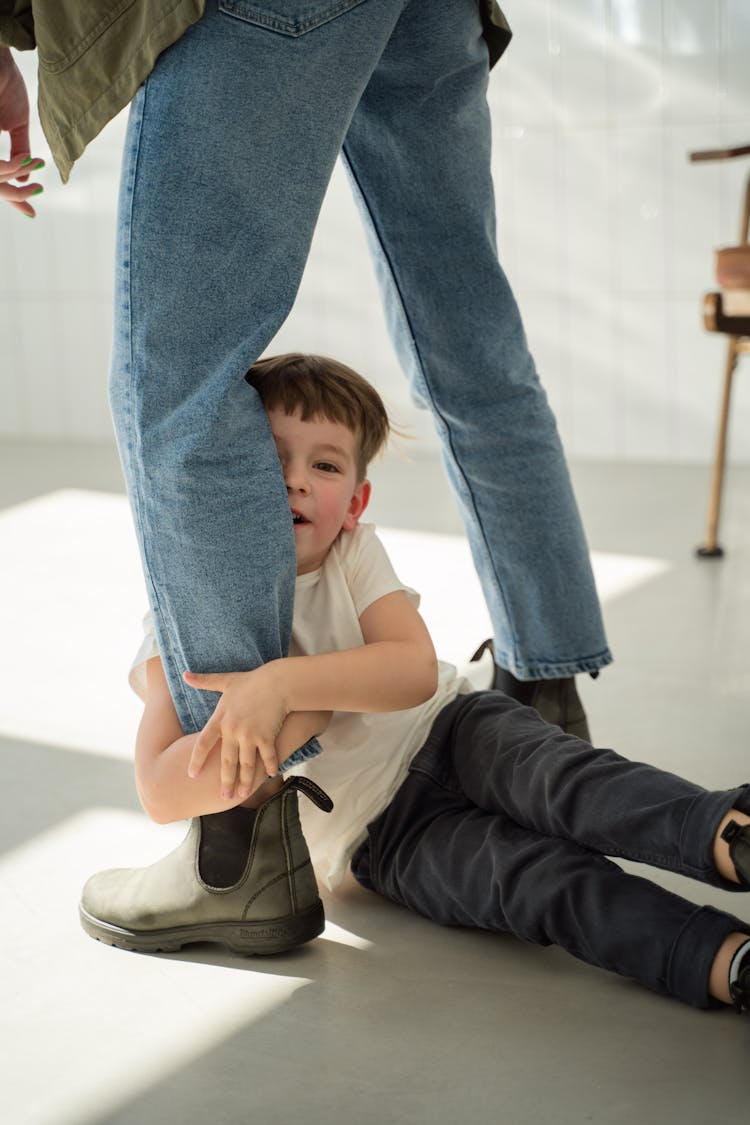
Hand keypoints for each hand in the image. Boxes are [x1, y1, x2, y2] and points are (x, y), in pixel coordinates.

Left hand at [0, 48, 44, 216]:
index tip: (31, 212)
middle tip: (33, 204)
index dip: (12, 195)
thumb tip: (28, 174)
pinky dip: (10, 167)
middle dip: (13, 197)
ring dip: (14, 180)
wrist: (0, 55)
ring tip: (34, 177)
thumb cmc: (5, 80)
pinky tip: (25, 166)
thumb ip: (20, 149)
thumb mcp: (16, 122)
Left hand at [183, 666, 287, 798]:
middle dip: (225, 781)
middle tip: (222, 797)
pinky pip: (267, 757)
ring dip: (245, 781)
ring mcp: (251, 735)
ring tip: (242, 794)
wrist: (277, 682)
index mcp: (221, 719)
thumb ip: (204, 681)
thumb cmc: (252, 681)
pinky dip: (269, 767)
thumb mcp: (226, 680)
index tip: (192, 775)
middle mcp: (233, 730)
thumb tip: (185, 674)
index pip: (203, 743)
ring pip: (246, 764)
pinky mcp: (267, 737)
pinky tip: (270, 775)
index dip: (197, 760)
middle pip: (227, 761)